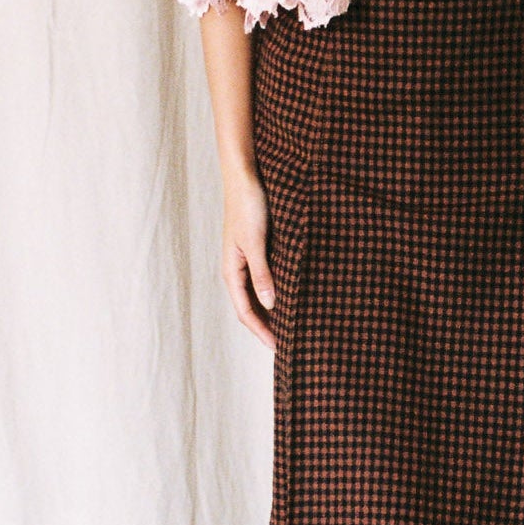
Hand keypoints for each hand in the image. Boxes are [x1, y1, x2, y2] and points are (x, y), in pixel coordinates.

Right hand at [220, 172, 277, 349]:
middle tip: (288, 345)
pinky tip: (291, 297)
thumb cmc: (248, 206)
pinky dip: (276, 293)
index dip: (262, 332)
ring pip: (258, 295)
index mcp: (231, 271)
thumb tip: (270, 305)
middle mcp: (237, 270)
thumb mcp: (256, 242)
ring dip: (272, 312)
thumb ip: (262, 273)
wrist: (246, 177)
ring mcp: (247, 261)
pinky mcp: (257, 250)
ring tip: (292, 327)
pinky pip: (265, 279)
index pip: (245, 312)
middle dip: (267, 327)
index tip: (279, 348)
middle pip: (251, 308)